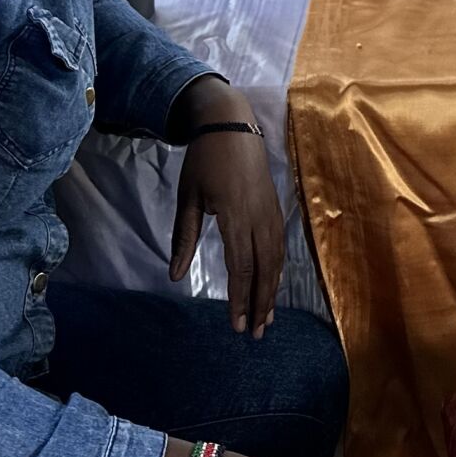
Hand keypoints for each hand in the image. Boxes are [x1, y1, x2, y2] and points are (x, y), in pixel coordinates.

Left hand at [168, 80, 284, 335]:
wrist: (232, 123)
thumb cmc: (204, 159)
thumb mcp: (188, 196)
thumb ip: (184, 236)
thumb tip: (175, 276)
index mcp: (235, 214)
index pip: (240, 265)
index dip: (239, 298)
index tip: (235, 324)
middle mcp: (258, 217)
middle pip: (263, 268)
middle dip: (259, 303)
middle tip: (254, 333)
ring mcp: (271, 212)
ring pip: (276, 260)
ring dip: (271, 291)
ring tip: (265, 319)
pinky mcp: (276, 208)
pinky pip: (280, 247)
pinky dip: (277, 271)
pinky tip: (272, 286)